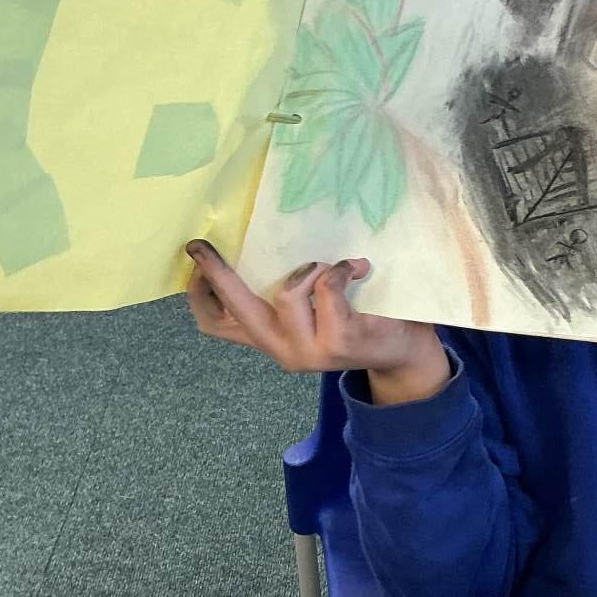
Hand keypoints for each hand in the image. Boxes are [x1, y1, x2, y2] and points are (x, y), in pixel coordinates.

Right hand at [184, 241, 449, 402]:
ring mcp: (308, 351)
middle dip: (215, 272)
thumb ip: (285, 292)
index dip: (197, 293)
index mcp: (270, 339)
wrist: (404, 353)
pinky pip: (326, 289)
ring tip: (335, 268)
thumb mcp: (314, 310)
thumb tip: (258, 245)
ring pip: (287, 293)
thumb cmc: (359, 319)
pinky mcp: (338, 342)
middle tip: (198, 244)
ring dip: (312, 269)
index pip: (215, 324)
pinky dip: (341, 271)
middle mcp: (281, 350)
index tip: (191, 258)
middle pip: (234, 310)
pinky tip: (359, 269)